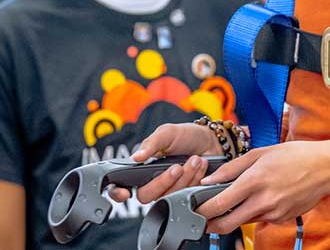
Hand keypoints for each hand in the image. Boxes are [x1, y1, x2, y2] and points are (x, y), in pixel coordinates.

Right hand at [107, 122, 221, 203]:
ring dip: (184, 177)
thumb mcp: (167, 133)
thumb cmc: (186, 136)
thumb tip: (135, 157)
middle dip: (164, 181)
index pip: (121, 185)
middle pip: (146, 196)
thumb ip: (151, 144)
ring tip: (195, 159)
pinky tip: (200, 166)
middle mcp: (152, 182)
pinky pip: (185, 197)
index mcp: (141, 167)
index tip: (124, 192)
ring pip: (168, 197)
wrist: (212, 141)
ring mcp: (168, 191)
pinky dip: (195, 180)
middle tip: (178, 166)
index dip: (118, 193)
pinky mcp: (185, 196)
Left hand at [194, 140, 329, 234]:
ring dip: (234, 215)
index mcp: (253, 180)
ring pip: (243, 221)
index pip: (218, 204)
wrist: (326, 168)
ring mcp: (274, 212)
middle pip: (226, 224)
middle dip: (211, 224)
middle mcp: (263, 200)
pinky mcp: (282, 219)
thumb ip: (230, 168)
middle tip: (204, 218)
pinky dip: (254, 212)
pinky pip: (260, 219)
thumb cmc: (294, 155)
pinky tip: (262, 197)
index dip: (201, 210)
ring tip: (236, 200)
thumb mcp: (259, 153)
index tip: (194, 209)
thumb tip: (208, 179)